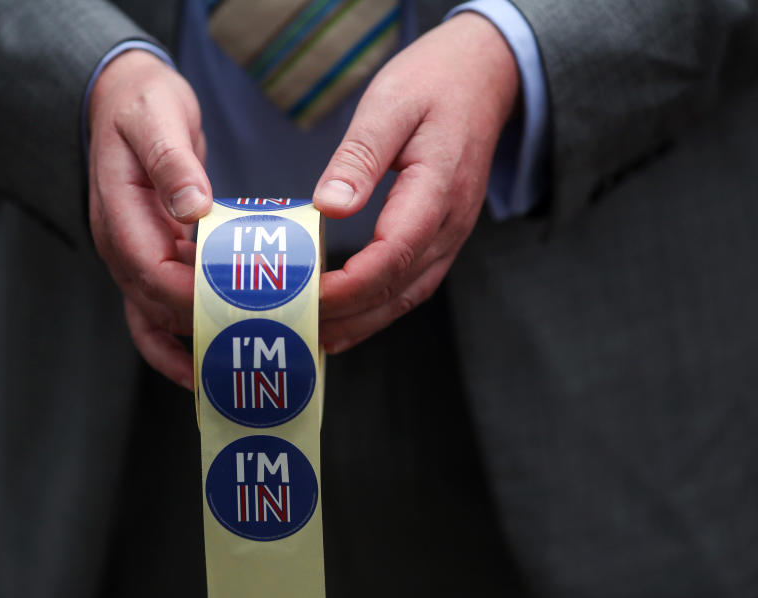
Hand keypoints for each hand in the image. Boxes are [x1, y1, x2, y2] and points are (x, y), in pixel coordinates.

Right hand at [88, 50, 211, 389]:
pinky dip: (181, 338)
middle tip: (257, 344)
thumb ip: (172, 162)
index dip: (191, 297)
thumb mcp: (156, 118)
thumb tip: (193, 209)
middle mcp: (120, 246)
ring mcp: (133, 256)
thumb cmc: (141, 105)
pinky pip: (158, 311)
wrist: (122, 99)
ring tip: (238, 367)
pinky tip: (210, 357)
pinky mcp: (150, 258)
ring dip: (194, 342)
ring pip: (155, 318)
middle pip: (156, 305)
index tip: (239, 309)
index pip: (151, 272)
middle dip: (204, 326)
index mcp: (118, 216)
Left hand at [314, 13, 518, 352]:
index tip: (309, 295)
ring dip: (365, 320)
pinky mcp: (443, 235)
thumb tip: (330, 206)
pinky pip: (414, 283)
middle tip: (297, 321)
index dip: (351, 284)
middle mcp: (450, 222)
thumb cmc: (434, 82)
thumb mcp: (390, 103)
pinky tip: (351, 319)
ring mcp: (451, 233)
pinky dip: (382, 307)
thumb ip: (360, 157)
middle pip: (399, 285)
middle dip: (348, 312)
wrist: (484, 75)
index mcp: (437, 189)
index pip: (394, 252)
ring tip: (319, 337)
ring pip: (409, 293)